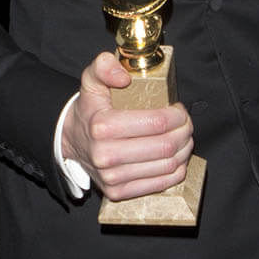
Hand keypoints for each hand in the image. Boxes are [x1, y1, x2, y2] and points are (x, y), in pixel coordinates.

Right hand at [61, 51, 194, 201]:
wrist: (71, 140)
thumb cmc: (89, 108)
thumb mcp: (91, 79)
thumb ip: (104, 66)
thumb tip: (124, 77)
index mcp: (102, 126)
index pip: (157, 122)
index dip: (177, 115)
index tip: (179, 109)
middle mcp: (106, 155)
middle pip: (165, 145)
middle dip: (185, 131)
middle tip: (186, 123)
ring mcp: (112, 178)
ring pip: (167, 166)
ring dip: (184, 150)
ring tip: (183, 137)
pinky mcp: (117, 192)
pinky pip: (160, 184)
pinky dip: (176, 170)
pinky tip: (176, 157)